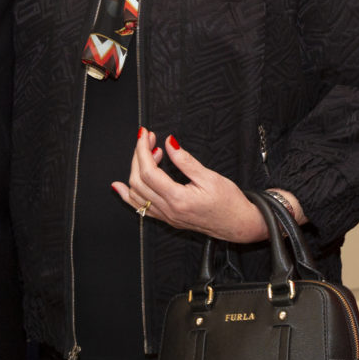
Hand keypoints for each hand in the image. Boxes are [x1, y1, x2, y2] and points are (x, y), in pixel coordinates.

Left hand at [118, 130, 304, 240]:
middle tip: (148, 138)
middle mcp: (169, 210)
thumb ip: (186, 161)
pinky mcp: (168, 218)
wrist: (238, 224)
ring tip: (149, 153)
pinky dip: (128, 195)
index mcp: (178, 199)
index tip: (145, 134)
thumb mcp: (210, 177)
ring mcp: (166, 216)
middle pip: (138, 181)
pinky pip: (141, 207)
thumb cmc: (229, 202)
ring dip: (135, 171)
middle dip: (138, 156)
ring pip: (136, 194)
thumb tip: (169, 142)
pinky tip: (120, 186)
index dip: (143, 150)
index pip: (149, 172)